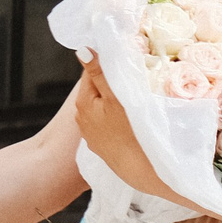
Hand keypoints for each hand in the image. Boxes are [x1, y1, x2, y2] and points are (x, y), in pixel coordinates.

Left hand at [71, 59, 172, 201]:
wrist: (139, 172)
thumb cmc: (128, 132)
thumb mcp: (114, 99)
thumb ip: (99, 74)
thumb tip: (82, 50)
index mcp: (83, 102)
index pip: (91, 72)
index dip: (108, 63)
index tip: (126, 59)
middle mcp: (82, 117)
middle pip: (98, 89)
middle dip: (113, 82)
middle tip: (135, 76)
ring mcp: (92, 133)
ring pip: (104, 106)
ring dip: (115, 99)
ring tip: (135, 96)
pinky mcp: (103, 145)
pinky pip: (110, 122)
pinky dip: (118, 116)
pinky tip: (131, 119)